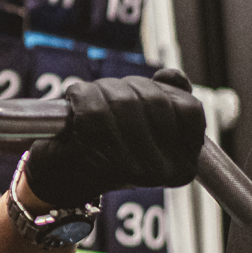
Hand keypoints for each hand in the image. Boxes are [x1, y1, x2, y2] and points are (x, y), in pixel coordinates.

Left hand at [24, 68, 204, 209]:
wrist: (62, 176)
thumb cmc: (105, 143)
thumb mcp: (144, 118)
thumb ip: (168, 94)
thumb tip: (173, 76)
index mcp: (185, 162)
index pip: (189, 109)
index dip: (161, 89)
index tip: (134, 94)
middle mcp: (167, 172)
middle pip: (155, 100)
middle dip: (125, 87)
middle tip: (103, 93)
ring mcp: (135, 172)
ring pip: (125, 102)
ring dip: (101, 90)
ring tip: (88, 99)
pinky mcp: (98, 163)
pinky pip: (94, 111)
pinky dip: (82, 97)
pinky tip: (76, 103)